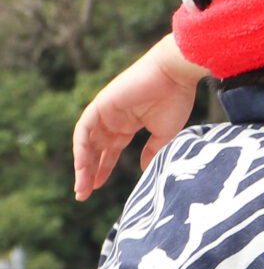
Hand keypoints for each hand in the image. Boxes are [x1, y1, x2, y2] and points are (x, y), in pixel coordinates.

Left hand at [74, 36, 208, 200]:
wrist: (176, 74)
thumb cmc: (176, 99)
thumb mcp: (165, 133)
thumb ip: (152, 150)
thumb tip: (143, 168)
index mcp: (129, 123)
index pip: (110, 149)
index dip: (103, 168)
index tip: (96, 187)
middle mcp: (113, 118)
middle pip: (95, 149)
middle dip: (89, 172)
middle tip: (83, 194)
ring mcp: (105, 111)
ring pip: (87, 142)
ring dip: (82, 165)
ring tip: (81, 187)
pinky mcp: (100, 104)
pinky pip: (84, 129)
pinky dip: (81, 147)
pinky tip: (82, 166)